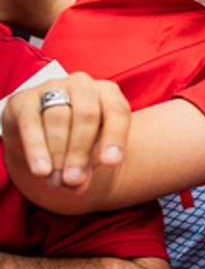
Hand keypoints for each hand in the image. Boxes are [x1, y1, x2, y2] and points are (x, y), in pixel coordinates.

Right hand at [0, 73, 129, 191]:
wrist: (41, 134)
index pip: (117, 112)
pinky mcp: (23, 100)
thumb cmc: (77, 140)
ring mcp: (52, 88)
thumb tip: (76, 184)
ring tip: (57, 180)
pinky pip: (31, 124)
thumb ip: (88, 165)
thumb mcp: (91, 151)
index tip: (111, 163)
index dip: (115, 137)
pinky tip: (41, 170)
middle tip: (74, 180)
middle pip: (86, 116)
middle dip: (80, 151)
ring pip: (58, 119)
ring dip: (58, 153)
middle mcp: (82, 85)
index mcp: (108, 93)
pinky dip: (37, 148)